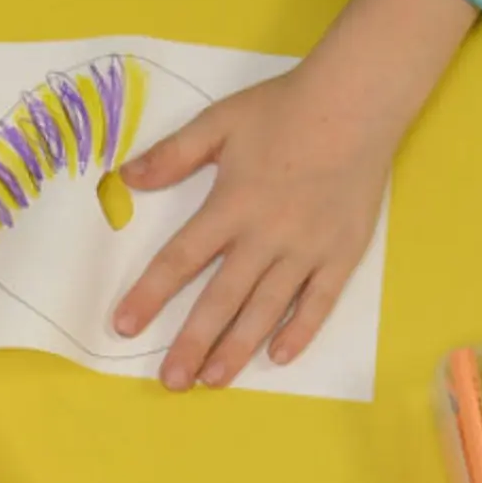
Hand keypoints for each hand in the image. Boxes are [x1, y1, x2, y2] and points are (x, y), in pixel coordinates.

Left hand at [110, 0, 472, 389]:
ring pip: (265, 309)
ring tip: (214, 380)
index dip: (150, 295)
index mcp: (230, 206)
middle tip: (171, 381)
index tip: (124, 326)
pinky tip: (278, 356)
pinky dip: (299, 331)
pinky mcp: (341, 254)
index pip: (180, 260)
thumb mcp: (220, 120)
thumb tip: (128, 178)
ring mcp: (305, 250)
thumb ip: (174, 154)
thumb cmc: (286, 108)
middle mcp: (265, 236)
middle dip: (192, 343)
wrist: (357, 101)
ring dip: (238, 348)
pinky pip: (318, 302)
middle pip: (220, 299)